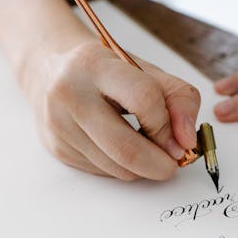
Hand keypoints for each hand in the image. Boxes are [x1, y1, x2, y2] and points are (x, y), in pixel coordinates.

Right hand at [24, 39, 200, 180]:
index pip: (143, 99)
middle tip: (173, 163)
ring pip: (116, 168)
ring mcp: (59, 125)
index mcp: (95, 65)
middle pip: (125, 148)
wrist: (49, 70)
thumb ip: (177, 98)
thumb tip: (187, 141)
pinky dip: (122, 167)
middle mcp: (70, 95)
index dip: (168, 125)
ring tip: (147, 149)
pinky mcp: (57, 148)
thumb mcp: (144, 70)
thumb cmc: (104, 71)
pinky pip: (103, 172)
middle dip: (159, 164)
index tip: (180, 138)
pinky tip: (119, 147)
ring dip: (142, 168)